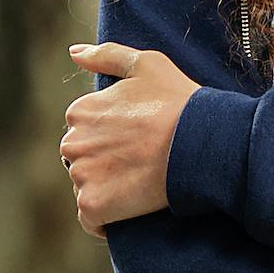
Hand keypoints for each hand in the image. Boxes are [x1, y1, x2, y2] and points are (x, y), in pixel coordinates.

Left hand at [62, 41, 199, 228]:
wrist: (201, 141)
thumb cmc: (179, 100)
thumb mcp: (146, 64)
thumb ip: (106, 54)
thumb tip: (73, 52)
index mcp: (80, 111)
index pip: (86, 133)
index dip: (113, 139)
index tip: (138, 142)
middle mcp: (72, 142)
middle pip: (82, 161)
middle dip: (105, 164)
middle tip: (142, 164)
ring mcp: (81, 175)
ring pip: (86, 188)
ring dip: (106, 190)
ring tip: (140, 184)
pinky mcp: (93, 205)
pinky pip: (91, 220)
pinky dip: (106, 220)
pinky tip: (130, 210)